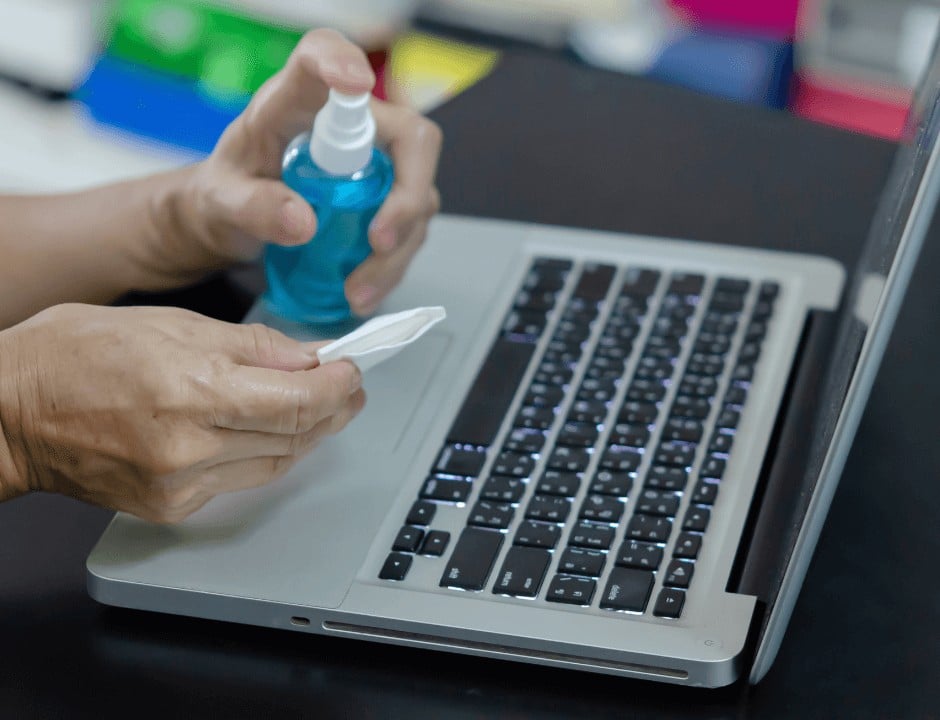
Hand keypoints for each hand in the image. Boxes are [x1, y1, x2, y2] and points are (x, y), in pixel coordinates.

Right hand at [0, 304, 363, 521]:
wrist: (13, 411)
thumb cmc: (80, 353)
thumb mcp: (177, 323)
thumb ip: (255, 347)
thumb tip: (311, 358)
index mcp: (196, 391)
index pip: (302, 401)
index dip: (341, 387)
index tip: (354, 370)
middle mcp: (193, 446)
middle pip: (297, 435)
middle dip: (335, 409)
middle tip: (350, 388)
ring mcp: (182, 484)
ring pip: (277, 462)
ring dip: (307, 434)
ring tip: (321, 407)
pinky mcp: (172, 507)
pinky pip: (241, 480)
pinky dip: (266, 453)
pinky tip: (271, 432)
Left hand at [153, 28, 441, 315]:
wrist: (230, 219)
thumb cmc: (225, 192)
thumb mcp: (222, 201)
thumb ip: (254, 207)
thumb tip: (303, 221)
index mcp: (295, 102)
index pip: (324, 56)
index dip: (343, 61)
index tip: (355, 81)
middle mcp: (348, 125)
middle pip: (411, 139)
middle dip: (407, 195)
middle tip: (378, 241)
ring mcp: (375, 163)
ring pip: (418, 196)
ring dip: (397, 250)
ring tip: (357, 291)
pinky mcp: (386, 198)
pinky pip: (409, 229)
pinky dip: (391, 266)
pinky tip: (362, 292)